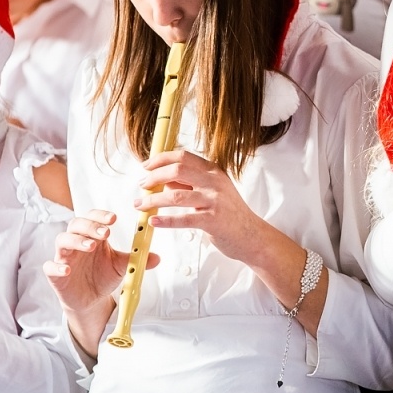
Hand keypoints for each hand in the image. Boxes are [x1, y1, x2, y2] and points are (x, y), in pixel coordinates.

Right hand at [43, 209, 152, 314]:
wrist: (91, 299)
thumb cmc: (103, 276)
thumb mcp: (122, 267)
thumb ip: (137, 259)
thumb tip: (157, 257)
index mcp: (93, 236)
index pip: (92, 218)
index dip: (100, 216)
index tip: (114, 218)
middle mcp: (77, 242)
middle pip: (76, 224)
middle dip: (91, 226)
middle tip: (106, 232)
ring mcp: (64, 257)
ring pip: (62, 240)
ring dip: (76, 240)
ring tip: (91, 246)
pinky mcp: (55, 274)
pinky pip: (50, 266)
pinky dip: (57, 266)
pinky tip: (67, 269)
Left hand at [137, 150, 261, 265]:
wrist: (251, 235)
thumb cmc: (230, 214)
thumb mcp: (212, 192)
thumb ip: (189, 183)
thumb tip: (163, 179)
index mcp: (213, 172)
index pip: (183, 157)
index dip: (161, 159)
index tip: (146, 165)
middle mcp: (214, 182)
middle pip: (178, 170)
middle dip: (154, 177)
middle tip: (142, 185)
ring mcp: (215, 201)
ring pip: (176, 195)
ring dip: (153, 200)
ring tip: (140, 205)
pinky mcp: (213, 220)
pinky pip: (184, 219)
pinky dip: (166, 221)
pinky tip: (153, 222)